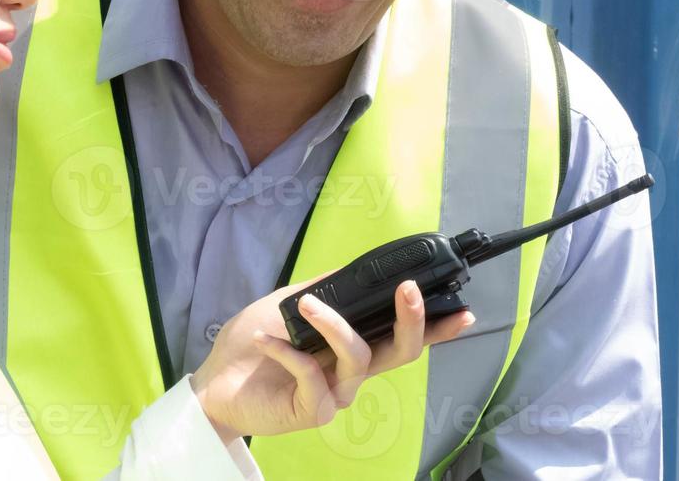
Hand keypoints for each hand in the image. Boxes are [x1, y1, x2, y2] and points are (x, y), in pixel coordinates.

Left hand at [189, 277, 473, 443]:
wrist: (214, 382)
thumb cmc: (251, 344)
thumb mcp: (286, 303)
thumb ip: (323, 289)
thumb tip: (355, 267)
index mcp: (351, 347)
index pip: (401, 337)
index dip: (436, 329)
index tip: (463, 311)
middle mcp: (351, 373)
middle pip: (400, 353)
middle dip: (411, 320)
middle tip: (408, 289)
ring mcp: (334, 394)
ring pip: (357, 358)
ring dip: (333, 324)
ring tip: (306, 304)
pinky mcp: (312, 411)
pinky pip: (312, 377)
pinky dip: (290, 352)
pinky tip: (269, 340)